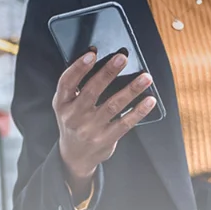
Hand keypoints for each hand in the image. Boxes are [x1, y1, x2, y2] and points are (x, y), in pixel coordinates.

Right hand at [52, 50, 157, 196]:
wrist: (75, 156)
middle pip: (92, 91)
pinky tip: (149, 100)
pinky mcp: (106, 139)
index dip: (78, 67)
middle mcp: (73, 116)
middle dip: (108, 72)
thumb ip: (75, 86)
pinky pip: (125, 123)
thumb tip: (96, 56)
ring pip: (113, 105)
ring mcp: (90, 129)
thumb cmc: (73, 121)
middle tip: (123, 58)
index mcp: (62, 104)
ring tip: (145, 77)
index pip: (67, 82)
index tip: (92, 53)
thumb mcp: (65, 105)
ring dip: (131, 89)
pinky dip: (138, 111)